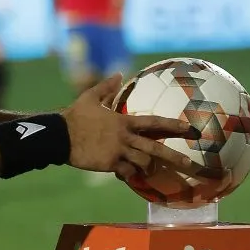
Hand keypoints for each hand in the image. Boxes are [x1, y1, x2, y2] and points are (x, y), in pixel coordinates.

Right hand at [61, 74, 200, 179]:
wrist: (60, 136)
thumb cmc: (75, 116)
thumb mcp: (90, 98)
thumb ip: (106, 87)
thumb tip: (119, 74)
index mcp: (122, 121)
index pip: (153, 123)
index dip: (172, 125)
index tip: (189, 128)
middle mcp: (124, 137)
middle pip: (155, 148)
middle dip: (174, 157)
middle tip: (190, 164)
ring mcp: (117, 152)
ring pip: (143, 162)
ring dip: (148, 167)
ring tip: (150, 170)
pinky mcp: (109, 164)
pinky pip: (127, 173)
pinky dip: (130, 175)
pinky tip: (127, 175)